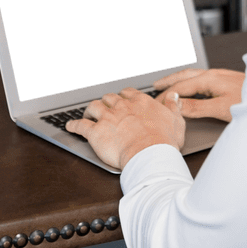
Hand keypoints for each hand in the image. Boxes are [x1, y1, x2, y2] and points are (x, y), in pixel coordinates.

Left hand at [66, 88, 185, 170]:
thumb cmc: (164, 141)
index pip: (128, 93)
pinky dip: (74, 125)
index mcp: (140, 103)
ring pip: (94, 107)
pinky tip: (70, 126)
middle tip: (106, 107)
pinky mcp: (96, 132)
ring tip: (88, 114)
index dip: (124, 96)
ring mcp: (107, 118)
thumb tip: (173, 96)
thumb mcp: (176, 121)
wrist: (149, 154)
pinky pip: (81, 126)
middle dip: (107, 101)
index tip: (123, 99)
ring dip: (90, 110)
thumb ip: (173, 107)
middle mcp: (122, 107)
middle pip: (109, 98)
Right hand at [153, 68, 244, 122]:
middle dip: (169, 81)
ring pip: (194, 75)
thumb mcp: (221, 109)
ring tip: (170, 85)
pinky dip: (191, 81)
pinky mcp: (228, 80)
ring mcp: (221, 76)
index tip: (156, 103)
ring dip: (179, 80)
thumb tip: (176, 105)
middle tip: (155, 87)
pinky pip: (202, 78)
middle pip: (185, 76)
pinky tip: (194, 87)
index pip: (180, 87)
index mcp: (210, 79)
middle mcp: (214, 74)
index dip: (166, 95)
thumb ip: (197, 107)